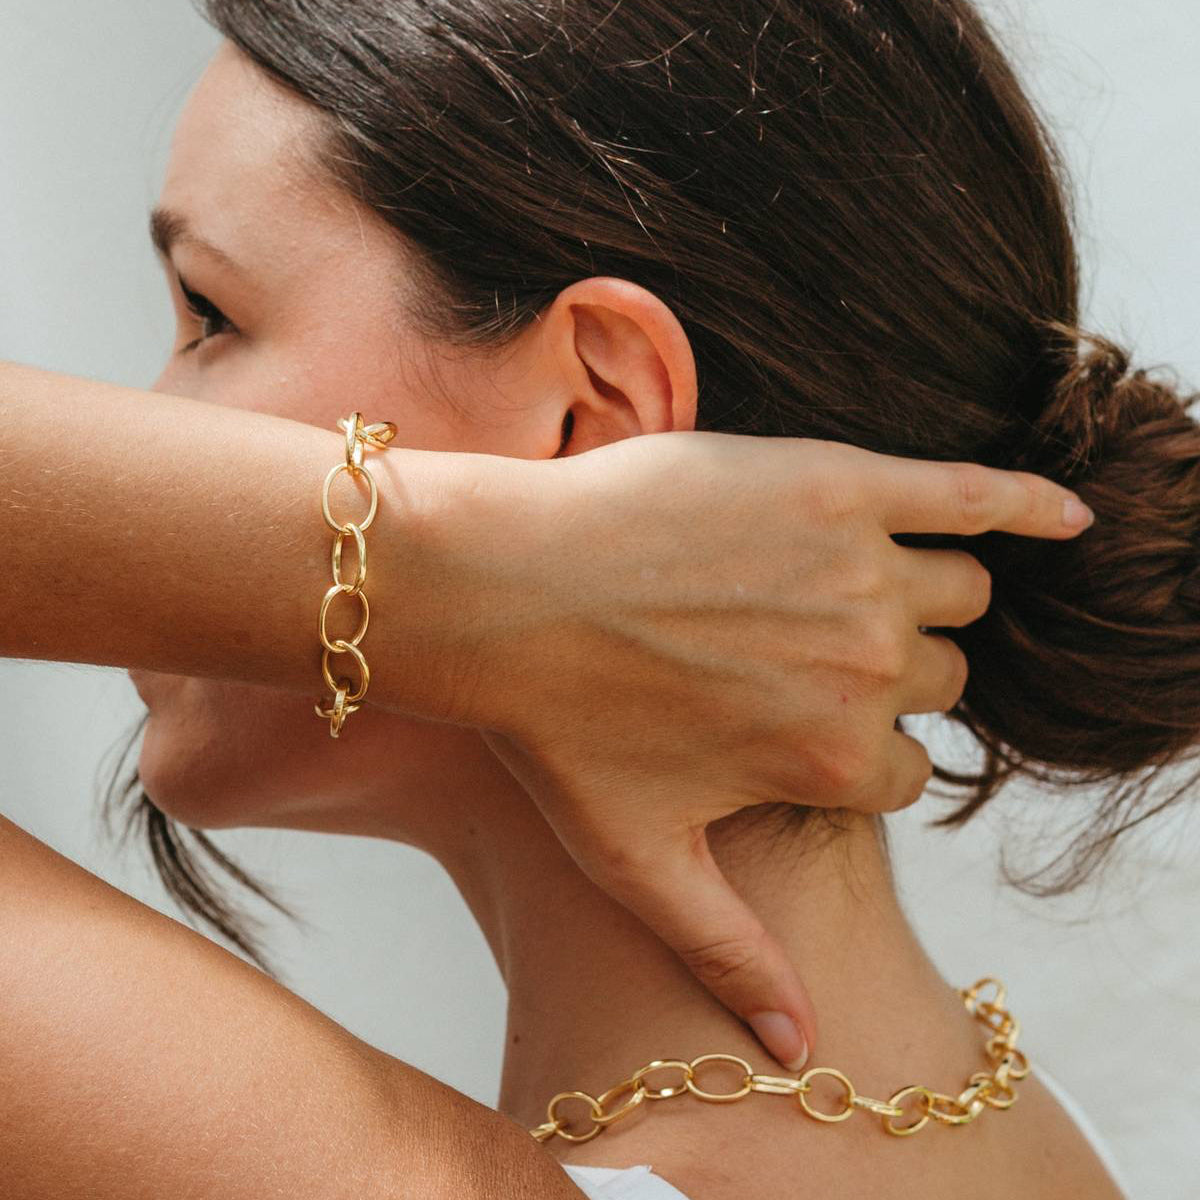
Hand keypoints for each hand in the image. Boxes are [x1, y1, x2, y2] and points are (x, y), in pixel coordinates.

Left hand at [435, 431, 1093, 1067]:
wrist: (495, 587)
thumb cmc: (553, 723)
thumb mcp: (636, 861)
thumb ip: (729, 953)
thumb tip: (799, 1052)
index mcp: (832, 763)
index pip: (905, 768)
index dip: (851, 748)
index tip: (789, 717)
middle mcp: (866, 672)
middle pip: (938, 677)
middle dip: (884, 672)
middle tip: (795, 647)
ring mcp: (861, 573)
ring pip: (957, 593)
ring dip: (922, 597)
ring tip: (843, 585)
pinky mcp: (840, 485)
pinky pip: (973, 496)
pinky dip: (1030, 504)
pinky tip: (1069, 515)